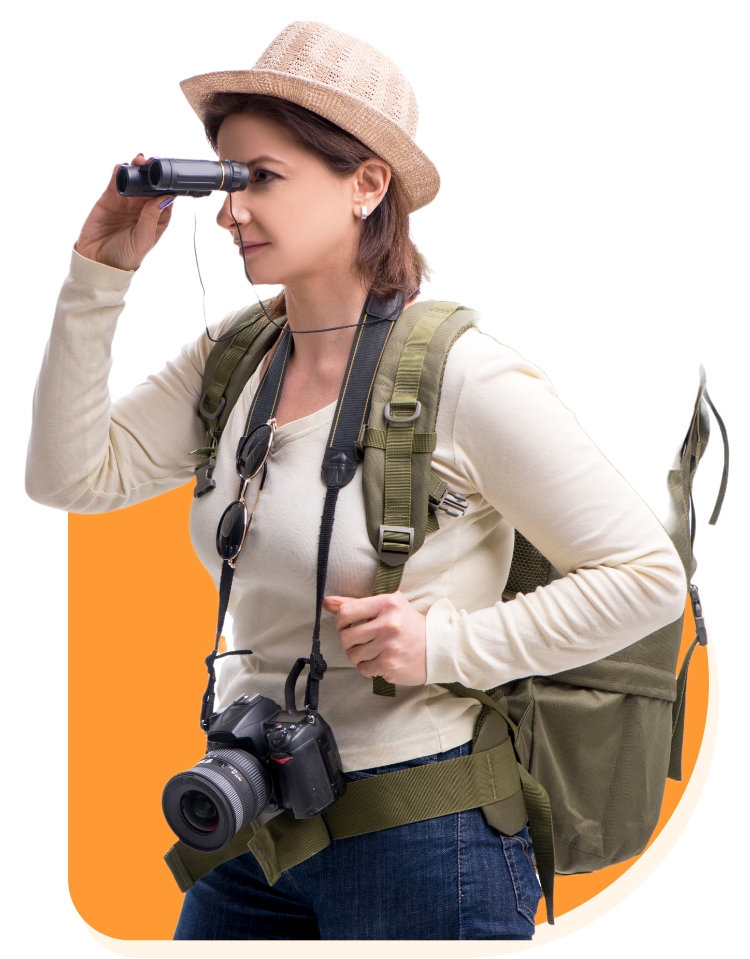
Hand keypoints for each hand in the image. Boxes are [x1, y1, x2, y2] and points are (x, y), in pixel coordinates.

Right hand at [74, 153, 176, 271]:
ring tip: (139, 160)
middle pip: (151, 185)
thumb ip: (151, 219)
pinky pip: (116, 181)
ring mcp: (126, 202)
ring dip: (137, 169)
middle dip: (153, 173)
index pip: (166, 198)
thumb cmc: (124, 258)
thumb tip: (164, 198)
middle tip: (153, 163)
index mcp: (157, 219)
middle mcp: (143, 208)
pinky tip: (122, 167)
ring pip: (135, 180)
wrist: (97, 263)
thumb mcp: (142, 241)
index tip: (169, 176)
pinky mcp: (109, 198)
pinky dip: (119, 172)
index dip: (168, 186)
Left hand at [322, 592, 426, 685]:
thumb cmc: (408, 624)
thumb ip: (355, 603)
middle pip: (346, 636)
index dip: (340, 621)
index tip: (347, 625)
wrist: (437, 647)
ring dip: (357, 655)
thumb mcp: (387, 605)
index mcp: (387, 603)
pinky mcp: (391, 665)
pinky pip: (363, 668)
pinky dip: (367, 666)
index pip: (346, 612)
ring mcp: (389, 646)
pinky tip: (379, 659)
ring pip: (353, 655)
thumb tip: (326, 601)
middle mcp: (388, 624)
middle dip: (348, 641)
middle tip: (359, 640)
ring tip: (371, 650)